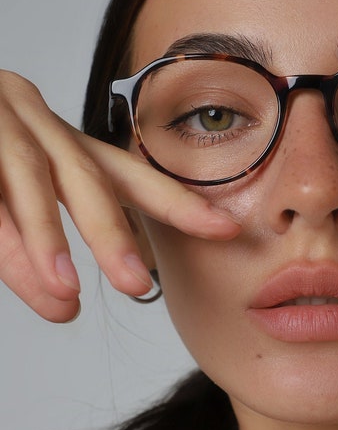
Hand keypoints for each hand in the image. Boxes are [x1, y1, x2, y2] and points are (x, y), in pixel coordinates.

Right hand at [0, 72, 239, 322]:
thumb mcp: (5, 209)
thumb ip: (36, 255)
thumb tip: (70, 310)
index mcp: (58, 142)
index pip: (125, 173)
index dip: (175, 201)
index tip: (225, 230)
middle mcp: (33, 120)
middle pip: (86, 175)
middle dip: (114, 231)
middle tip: (139, 284)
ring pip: (29, 175)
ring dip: (47, 236)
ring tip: (63, 292)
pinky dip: (4, 230)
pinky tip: (28, 269)